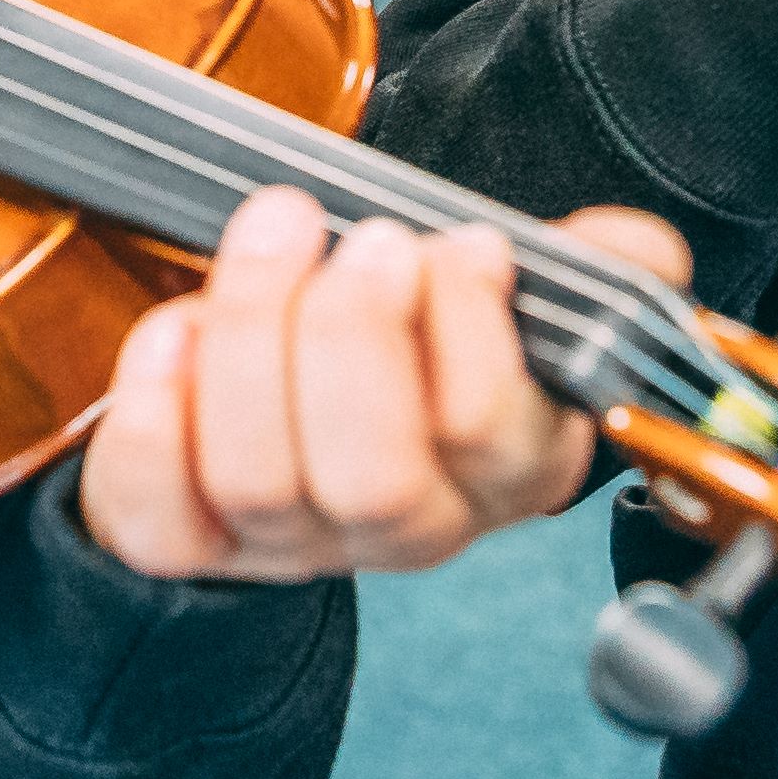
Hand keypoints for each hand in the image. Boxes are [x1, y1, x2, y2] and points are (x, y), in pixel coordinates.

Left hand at [81, 187, 682, 581]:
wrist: (308, 384)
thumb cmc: (424, 325)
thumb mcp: (522, 287)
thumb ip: (592, 261)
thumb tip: (626, 248)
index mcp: (506, 468)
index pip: (492, 437)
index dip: (468, 329)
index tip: (455, 241)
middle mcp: (403, 525)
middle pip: (370, 476)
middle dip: (351, 335)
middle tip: (356, 238)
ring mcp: (290, 545)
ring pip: (258, 478)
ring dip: (252, 332)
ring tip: (272, 233)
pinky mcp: (187, 540)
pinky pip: (157, 517)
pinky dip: (151, 415)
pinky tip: (174, 330)